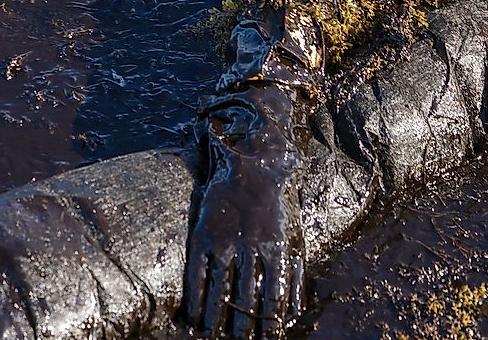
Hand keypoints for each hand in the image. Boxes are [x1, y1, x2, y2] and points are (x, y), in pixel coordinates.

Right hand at [183, 89, 306, 338]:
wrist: (247, 166)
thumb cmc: (271, 202)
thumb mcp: (287, 230)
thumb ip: (288, 264)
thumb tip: (294, 302)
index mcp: (274, 245)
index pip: (273, 292)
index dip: (269, 318)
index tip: (267, 335)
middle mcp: (249, 247)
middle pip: (244, 296)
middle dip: (241, 323)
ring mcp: (223, 242)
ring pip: (219, 288)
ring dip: (216, 316)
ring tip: (211, 336)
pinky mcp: (203, 237)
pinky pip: (197, 273)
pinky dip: (195, 297)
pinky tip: (193, 315)